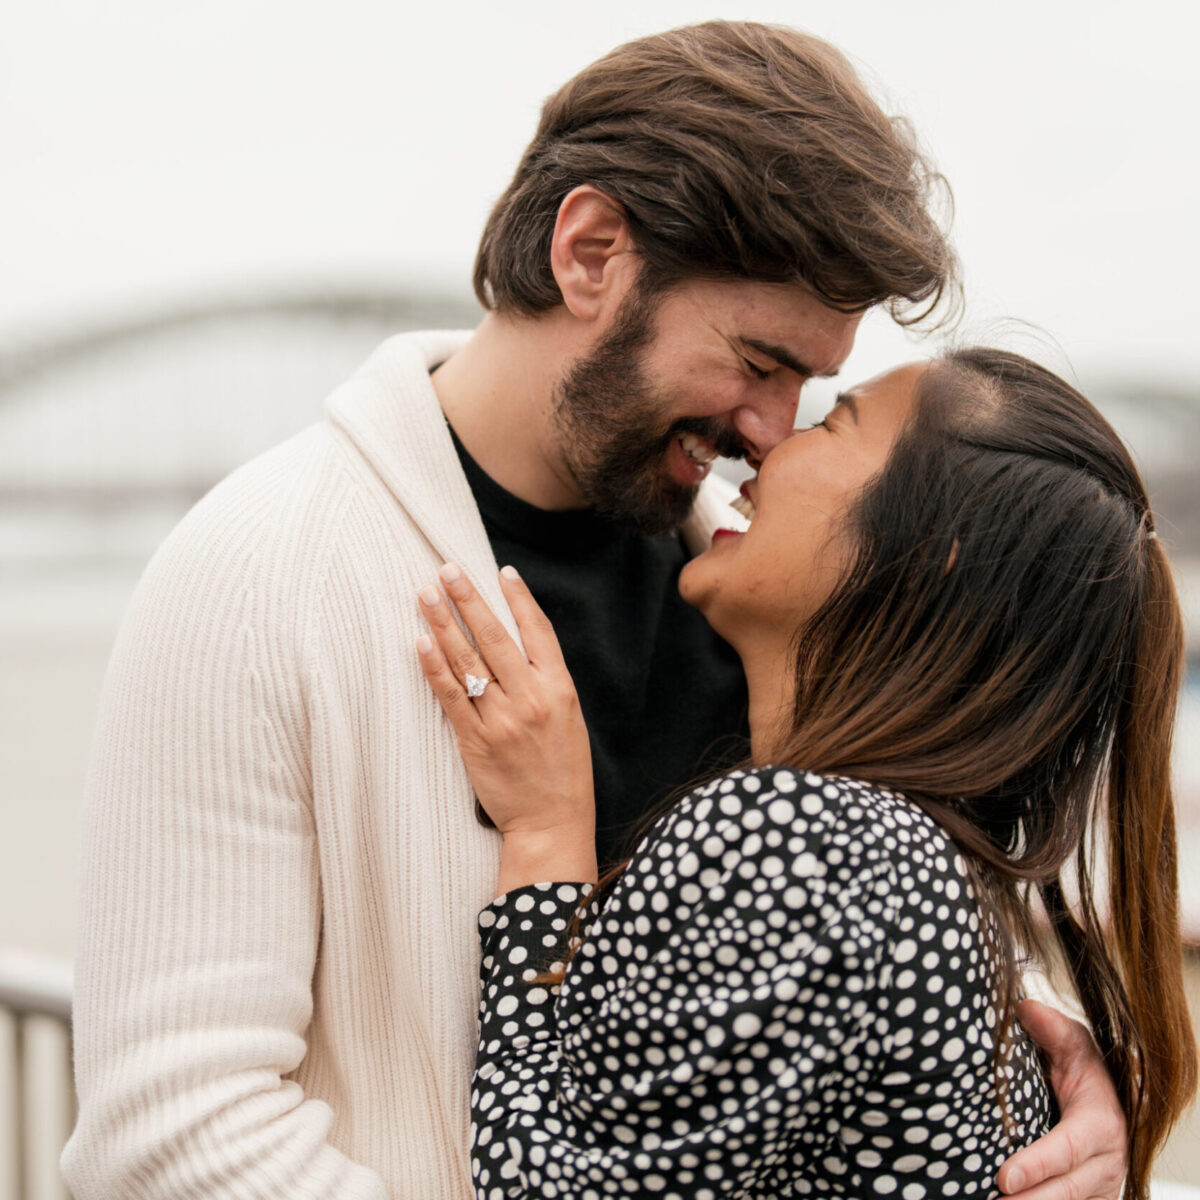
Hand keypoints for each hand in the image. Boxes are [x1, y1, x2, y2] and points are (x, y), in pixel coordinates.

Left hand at [416, 563, 596, 886]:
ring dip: (444, 623)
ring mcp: (502, 719)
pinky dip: (433, 667)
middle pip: (496, 637)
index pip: (538, 631)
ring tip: (426, 594)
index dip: (519, 598)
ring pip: (468, 661)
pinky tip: (420, 642)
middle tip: (447, 569)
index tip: (501, 571)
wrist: (552, 823)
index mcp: (560, 689)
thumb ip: (547, 682)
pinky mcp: (475, 741)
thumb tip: (521, 646)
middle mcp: (532, 698)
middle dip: (469, 599)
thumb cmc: (563, 772)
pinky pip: (450, 696)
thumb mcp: (570, 718)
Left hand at [997, 1000, 1125, 1198]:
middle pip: (1067, 1190)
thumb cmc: (1085, 1069)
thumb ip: (1052, 1029)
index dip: (1036, 1165)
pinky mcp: (1092, 1197)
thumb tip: (1026, 1008)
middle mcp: (1106, 1162)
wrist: (1108, 1096)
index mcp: (1101, 1124)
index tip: (1004, 1176)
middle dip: (1031, 1199)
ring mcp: (1101, 1185)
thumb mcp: (1073, 1043)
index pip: (1066, 1149)